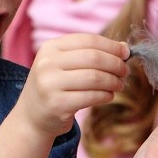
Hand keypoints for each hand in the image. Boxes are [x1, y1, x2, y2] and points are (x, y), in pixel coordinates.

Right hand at [14, 33, 128, 137]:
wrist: (31, 116)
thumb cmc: (55, 86)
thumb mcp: (64, 64)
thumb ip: (89, 53)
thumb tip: (123, 47)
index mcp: (50, 48)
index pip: (88, 40)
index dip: (111, 46)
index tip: (126, 53)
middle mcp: (47, 63)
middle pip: (94, 58)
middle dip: (116, 64)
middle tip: (125, 71)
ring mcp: (50, 84)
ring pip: (95, 78)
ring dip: (113, 81)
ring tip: (119, 85)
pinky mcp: (57, 104)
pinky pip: (92, 97)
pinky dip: (106, 95)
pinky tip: (108, 96)